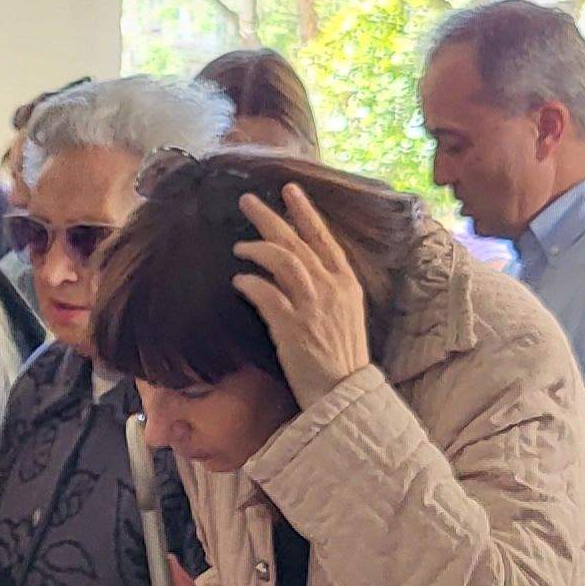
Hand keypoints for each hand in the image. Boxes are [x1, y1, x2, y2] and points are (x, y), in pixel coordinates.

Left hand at [228, 185, 372, 404]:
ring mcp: (312, 306)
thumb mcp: (345, 316)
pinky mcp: (292, 327)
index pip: (323, 238)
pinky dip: (249, 284)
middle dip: (270, 217)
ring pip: (282, 261)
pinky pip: (265, 294)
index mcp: (346, 284)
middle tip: (247, 200)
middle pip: (297, 242)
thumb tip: (300, 273)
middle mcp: (331, 289)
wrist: (345, 395)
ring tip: (238, 246)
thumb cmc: (343, 359)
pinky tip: (238, 281)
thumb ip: (327, 291)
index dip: (305, 212)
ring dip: (256, 248)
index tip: (289, 190)